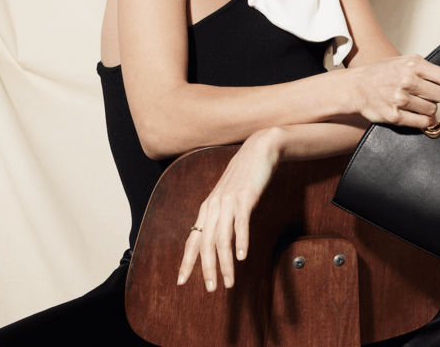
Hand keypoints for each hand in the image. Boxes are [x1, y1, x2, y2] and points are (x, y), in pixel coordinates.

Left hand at [176, 129, 280, 290]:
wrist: (258, 150)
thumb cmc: (244, 177)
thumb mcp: (228, 198)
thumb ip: (222, 216)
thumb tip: (220, 238)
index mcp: (207, 208)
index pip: (193, 239)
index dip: (186, 261)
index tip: (181, 281)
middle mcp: (214, 206)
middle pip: (206, 243)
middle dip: (207, 269)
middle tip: (211, 289)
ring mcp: (228, 202)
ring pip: (222, 238)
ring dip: (224, 263)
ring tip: (229, 282)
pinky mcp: (245, 198)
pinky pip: (240, 223)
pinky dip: (241, 241)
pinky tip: (242, 257)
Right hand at [349, 54, 439, 128]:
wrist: (356, 87)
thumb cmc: (380, 74)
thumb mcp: (403, 61)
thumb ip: (424, 68)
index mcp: (413, 65)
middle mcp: (408, 81)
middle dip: (438, 97)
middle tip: (429, 97)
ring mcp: (401, 99)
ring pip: (433, 110)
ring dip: (429, 109)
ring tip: (418, 104)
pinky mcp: (395, 116)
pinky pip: (422, 123)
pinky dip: (424, 121)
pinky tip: (419, 116)